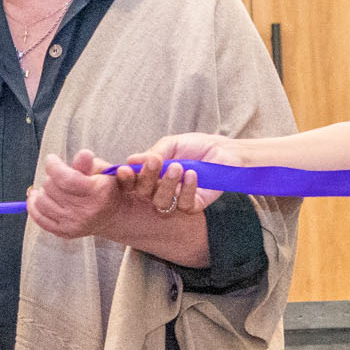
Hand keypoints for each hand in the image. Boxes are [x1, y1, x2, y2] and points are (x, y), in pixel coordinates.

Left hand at [27, 150, 127, 240]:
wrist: (114, 216)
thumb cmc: (105, 188)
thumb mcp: (103, 171)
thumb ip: (89, 163)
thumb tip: (83, 154)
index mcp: (98, 193)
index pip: (65, 178)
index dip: (53, 166)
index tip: (51, 158)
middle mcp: (86, 211)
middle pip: (51, 188)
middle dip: (51, 177)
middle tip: (58, 175)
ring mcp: (74, 224)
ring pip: (42, 201)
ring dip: (43, 190)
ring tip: (51, 186)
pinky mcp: (65, 232)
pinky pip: (39, 218)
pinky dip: (33, 205)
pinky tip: (35, 196)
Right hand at [116, 133, 232, 213]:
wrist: (225, 151)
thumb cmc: (197, 146)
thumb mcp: (172, 144)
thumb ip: (154, 152)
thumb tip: (131, 160)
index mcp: (152, 175)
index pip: (133, 181)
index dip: (126, 179)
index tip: (124, 170)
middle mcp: (160, 189)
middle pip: (143, 193)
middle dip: (146, 179)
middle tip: (154, 162)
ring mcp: (176, 199)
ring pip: (161, 202)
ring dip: (167, 184)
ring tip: (178, 167)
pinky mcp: (194, 205)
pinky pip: (183, 205)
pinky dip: (186, 189)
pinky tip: (192, 174)